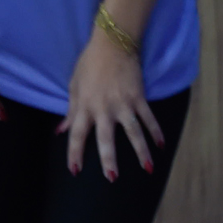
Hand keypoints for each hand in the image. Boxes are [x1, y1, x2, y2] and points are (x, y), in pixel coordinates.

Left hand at [62, 27, 163, 180]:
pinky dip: (156, 132)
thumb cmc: (89, 64)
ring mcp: (123, 103)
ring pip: (133, 132)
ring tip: (147, 169)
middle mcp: (103, 108)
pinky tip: (161, 146)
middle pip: (105, 139)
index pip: (77, 134)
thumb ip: (70, 110)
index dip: (74, 153)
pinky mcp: (139, 97)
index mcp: (85, 105)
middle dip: (108, 160)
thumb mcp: (74, 85)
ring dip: (141, 152)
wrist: (112, 44)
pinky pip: (148, 118)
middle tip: (112, 178)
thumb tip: (61, 131)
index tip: (75, 170)